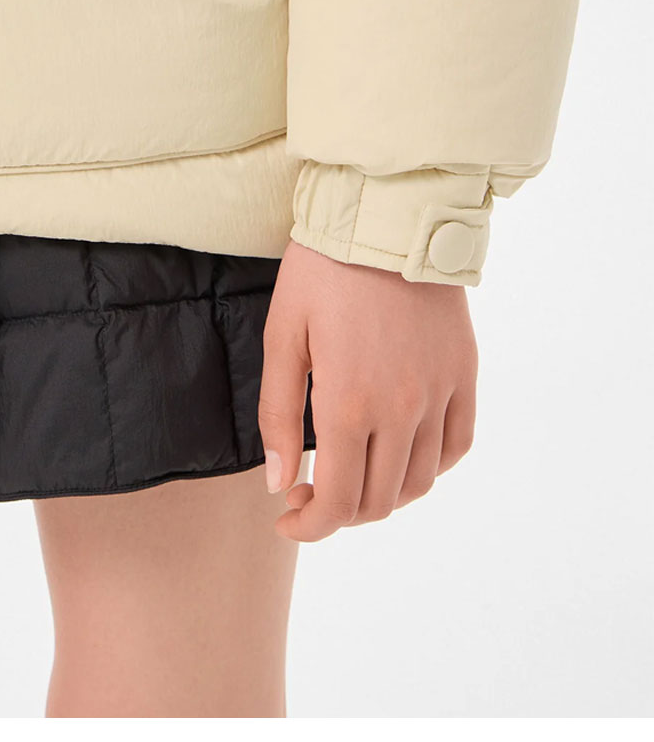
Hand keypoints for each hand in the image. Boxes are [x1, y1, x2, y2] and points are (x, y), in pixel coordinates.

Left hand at [259, 248, 477, 541]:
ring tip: (355, 473)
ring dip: (382, 496)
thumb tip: (280, 484)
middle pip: (378, 503)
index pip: (337, 504)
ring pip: (418, 483)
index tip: (289, 518)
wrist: (388, 214)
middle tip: (312, 493)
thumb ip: (278, 417)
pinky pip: (456, 446)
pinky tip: (400, 452)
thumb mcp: (283, 339)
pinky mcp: (463, 374)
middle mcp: (402, 410)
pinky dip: (428, 466)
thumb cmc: (324, 270)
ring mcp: (439, 393)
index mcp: (349, 406)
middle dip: (339, 514)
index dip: (310, 527)